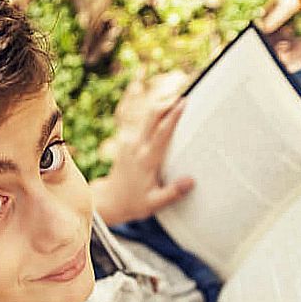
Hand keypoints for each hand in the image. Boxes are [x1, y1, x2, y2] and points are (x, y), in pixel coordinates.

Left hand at [91, 97, 193, 225]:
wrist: (109, 200)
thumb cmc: (133, 203)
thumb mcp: (154, 203)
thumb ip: (173, 193)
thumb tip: (190, 181)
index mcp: (145, 160)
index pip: (161, 133)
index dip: (172, 116)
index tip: (183, 103)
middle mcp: (136, 147)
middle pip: (151, 116)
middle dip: (166, 104)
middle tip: (182, 98)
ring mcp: (129, 143)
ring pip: (147, 118)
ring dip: (161, 109)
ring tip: (176, 105)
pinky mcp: (126, 143)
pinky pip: (143, 125)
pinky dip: (155, 119)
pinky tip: (165, 118)